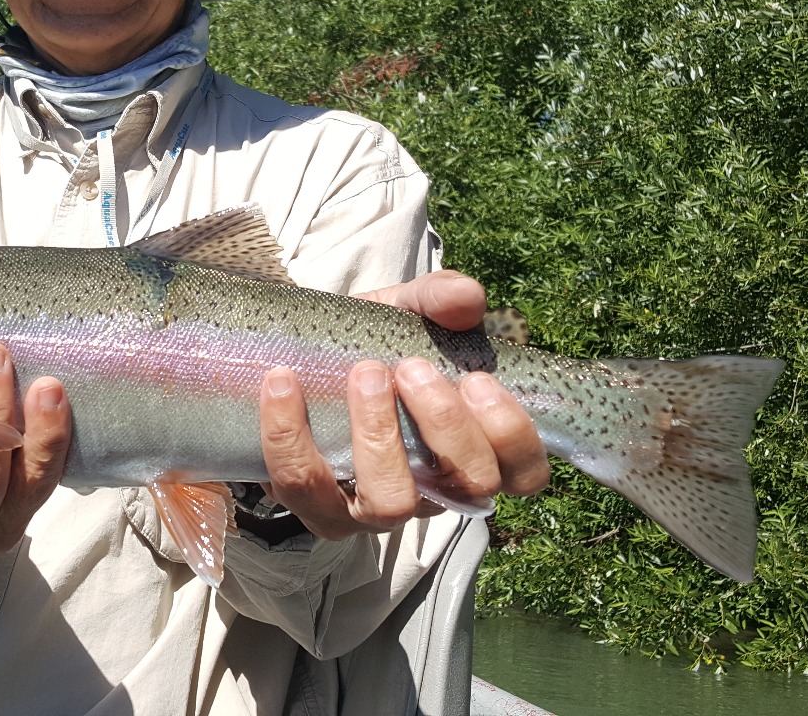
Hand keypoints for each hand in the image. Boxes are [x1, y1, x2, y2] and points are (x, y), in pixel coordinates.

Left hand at [257, 270, 548, 539]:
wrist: (302, 357)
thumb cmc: (375, 342)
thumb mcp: (408, 310)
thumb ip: (439, 299)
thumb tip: (466, 297)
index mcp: (474, 448)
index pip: (525, 473)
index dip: (512, 437)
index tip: (478, 379)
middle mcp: (436, 490)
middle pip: (469, 488)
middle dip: (446, 426)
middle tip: (412, 368)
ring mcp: (377, 509)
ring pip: (392, 505)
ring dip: (379, 437)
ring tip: (364, 374)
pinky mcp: (319, 510)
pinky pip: (305, 488)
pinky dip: (290, 435)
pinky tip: (282, 382)